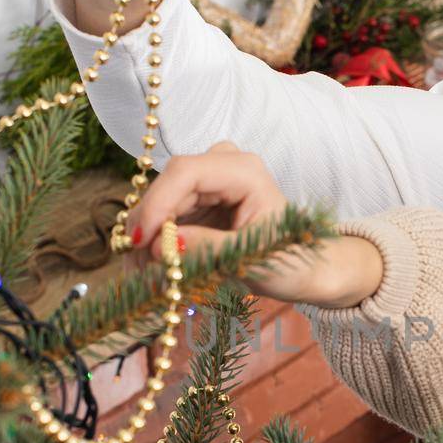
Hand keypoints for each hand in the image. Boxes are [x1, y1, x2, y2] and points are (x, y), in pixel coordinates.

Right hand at [127, 145, 384, 308]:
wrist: (307, 268)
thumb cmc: (291, 260)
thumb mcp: (252, 259)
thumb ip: (208, 249)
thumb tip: (164, 246)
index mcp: (244, 171)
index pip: (186, 173)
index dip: (157, 203)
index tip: (141, 240)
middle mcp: (224, 166)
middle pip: (168, 186)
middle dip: (148, 226)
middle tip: (136, 268)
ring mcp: (209, 181)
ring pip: (162, 202)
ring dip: (148, 239)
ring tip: (143, 277)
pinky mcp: (199, 200)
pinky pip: (167, 216)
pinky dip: (157, 242)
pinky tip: (152, 269)